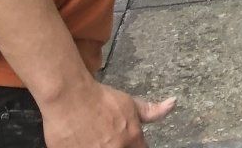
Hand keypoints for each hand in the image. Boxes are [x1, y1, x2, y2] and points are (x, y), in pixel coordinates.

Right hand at [40, 79, 174, 147]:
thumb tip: (173, 103)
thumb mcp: (129, 103)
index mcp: (131, 138)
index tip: (129, 141)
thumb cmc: (100, 99)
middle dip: (118, 145)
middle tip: (108, 138)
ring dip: (101, 147)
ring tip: (94, 139)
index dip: (136, 145)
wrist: (69, 98)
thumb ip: (151, 111)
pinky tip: (82, 142)